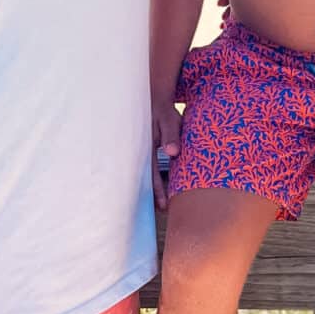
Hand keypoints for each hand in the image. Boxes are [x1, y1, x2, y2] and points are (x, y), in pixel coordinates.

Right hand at [152, 93, 182, 209]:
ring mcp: (143, 153)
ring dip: (152, 190)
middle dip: (152, 197)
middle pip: (145, 180)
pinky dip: (152, 180)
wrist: (153, 100)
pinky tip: (160, 190)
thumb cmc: (164, 112)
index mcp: (147, 148)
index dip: (157, 191)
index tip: (163, 206)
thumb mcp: (169, 120)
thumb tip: (172, 152)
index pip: (152, 175)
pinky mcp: (147, 152)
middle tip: (162, 213)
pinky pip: (148, 170)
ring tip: (161, 207)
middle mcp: (142, 153)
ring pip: (146, 177)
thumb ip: (171, 136)